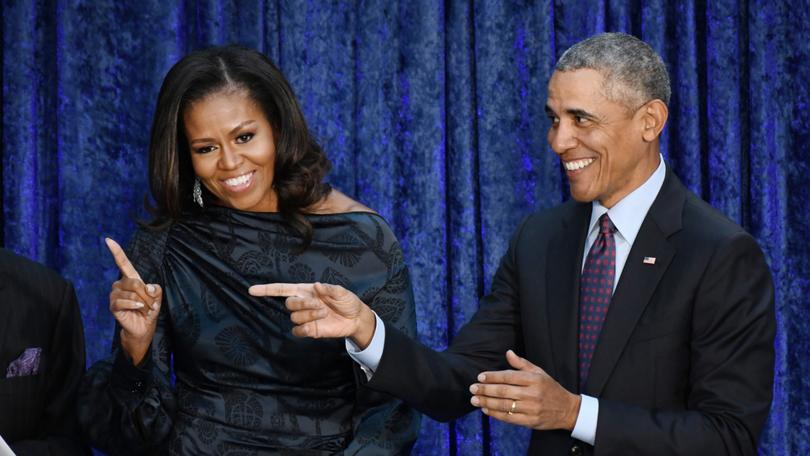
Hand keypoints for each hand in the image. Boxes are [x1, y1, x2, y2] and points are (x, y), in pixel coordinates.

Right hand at [105, 237, 162, 365]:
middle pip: (134, 282)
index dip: (117, 251)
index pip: (123, 263)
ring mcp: (115, 295)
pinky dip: (133, 305)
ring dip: (142, 302)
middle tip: (150, 304)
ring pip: (130, 293)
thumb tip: (148, 287)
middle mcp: (120, 285)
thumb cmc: (149, 311)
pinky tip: (138, 309)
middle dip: (146, 294)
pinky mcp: (113, 306)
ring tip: (143, 309)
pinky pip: (122, 302)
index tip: (108, 240)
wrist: (143, 329)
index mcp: (131, 279)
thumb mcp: (157, 298)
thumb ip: (156, 290)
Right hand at [248, 282, 375, 347]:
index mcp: (306, 291)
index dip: (267, 289)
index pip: (282, 289)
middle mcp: (303, 304)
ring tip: (325, 313)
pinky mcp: (309, 330)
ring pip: (295, 317)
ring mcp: (305, 318)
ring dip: (310, 315)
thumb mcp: (342, 291)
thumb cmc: (347, 301)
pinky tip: (315, 326)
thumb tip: (316, 286)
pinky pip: (298, 331)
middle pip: (289, 304)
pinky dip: (305, 329)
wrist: (355, 319)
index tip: (252, 290)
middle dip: (303, 304)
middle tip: (320, 305)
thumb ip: (329, 288)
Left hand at [469, 350, 580, 430]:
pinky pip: (510, 418)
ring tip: (475, 399)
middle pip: (504, 391)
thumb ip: (522, 364)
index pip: (509, 377)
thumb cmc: (550, 388)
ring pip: (505, 405)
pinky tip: (486, 410)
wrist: (567, 409)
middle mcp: (533, 393)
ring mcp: (532, 409)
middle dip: (486, 390)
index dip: (493, 377)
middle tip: (472, 388)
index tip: (480, 377)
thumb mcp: (539, 372)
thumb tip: (508, 353)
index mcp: (534, 379)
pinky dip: (496, 414)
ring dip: (487, 402)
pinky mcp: (531, 421)